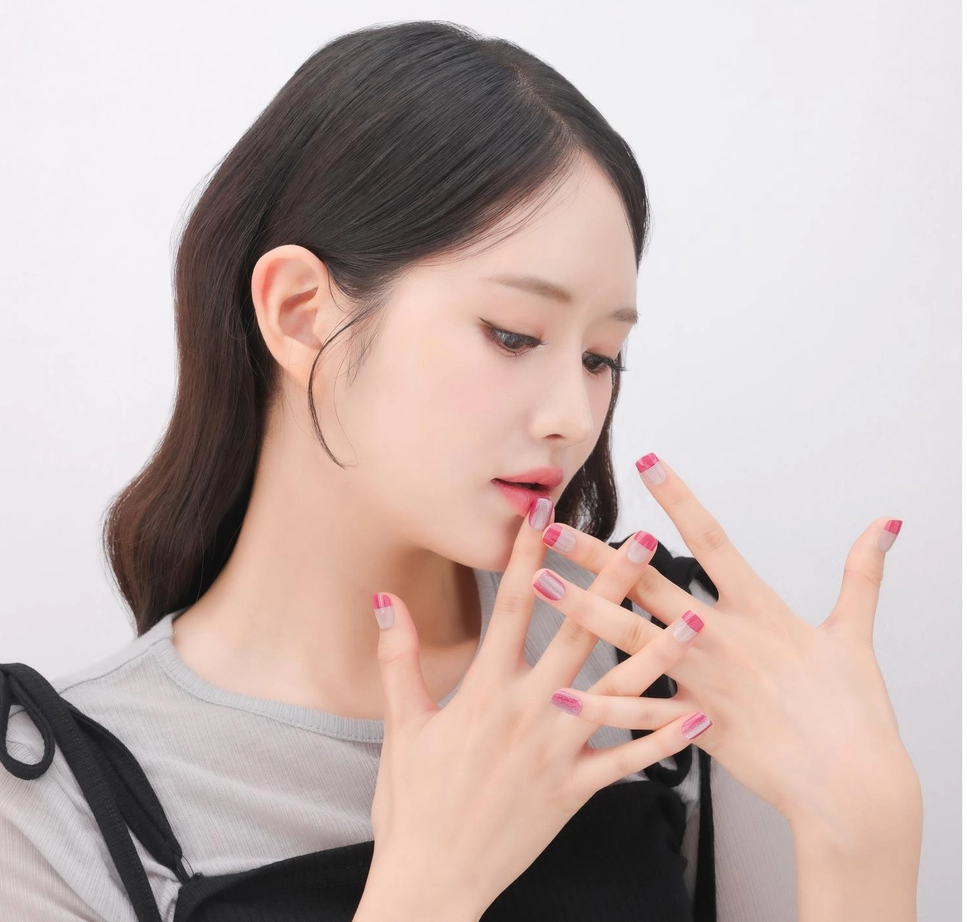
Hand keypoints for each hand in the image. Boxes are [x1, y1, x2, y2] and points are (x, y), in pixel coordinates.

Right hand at [365, 497, 707, 919]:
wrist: (433, 879)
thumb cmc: (412, 804)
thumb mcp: (401, 726)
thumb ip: (398, 659)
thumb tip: (384, 601)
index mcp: (485, 689)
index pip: (515, 604)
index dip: (532, 552)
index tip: (548, 512)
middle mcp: (529, 711)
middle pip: (578, 633)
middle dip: (613, 584)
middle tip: (646, 545)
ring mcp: (558, 751)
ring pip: (618, 691)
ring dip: (658, 652)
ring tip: (694, 618)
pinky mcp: (577, 791)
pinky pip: (629, 762)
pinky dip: (665, 739)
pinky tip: (698, 714)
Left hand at [533, 453, 919, 837]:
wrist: (851, 785)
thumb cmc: (853, 710)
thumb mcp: (855, 633)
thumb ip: (861, 574)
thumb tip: (885, 525)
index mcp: (758, 608)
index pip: (711, 537)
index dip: (677, 496)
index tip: (646, 461)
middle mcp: (720, 637)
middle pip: (649, 583)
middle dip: (598, 553)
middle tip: (553, 527)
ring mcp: (702, 680)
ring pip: (630, 637)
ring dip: (581, 609)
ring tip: (539, 584)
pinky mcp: (693, 724)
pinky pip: (637, 712)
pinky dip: (599, 704)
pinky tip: (559, 689)